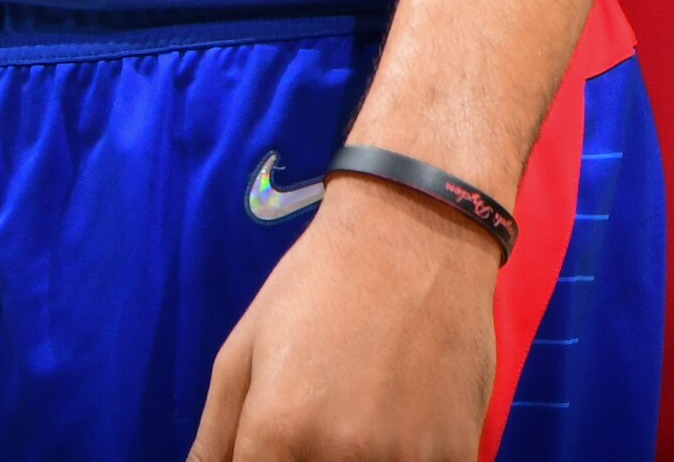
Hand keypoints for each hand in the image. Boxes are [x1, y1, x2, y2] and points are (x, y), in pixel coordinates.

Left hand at [185, 178, 498, 461]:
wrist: (417, 233)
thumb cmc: (318, 284)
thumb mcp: (244, 349)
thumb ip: (216, 435)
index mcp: (279, 432)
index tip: (271, 444)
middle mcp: (342, 457)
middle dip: (303, 457)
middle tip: (319, 411)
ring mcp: (406, 460)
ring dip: (356, 460)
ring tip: (362, 410)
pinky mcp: (457, 455)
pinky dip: (406, 457)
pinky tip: (401, 417)